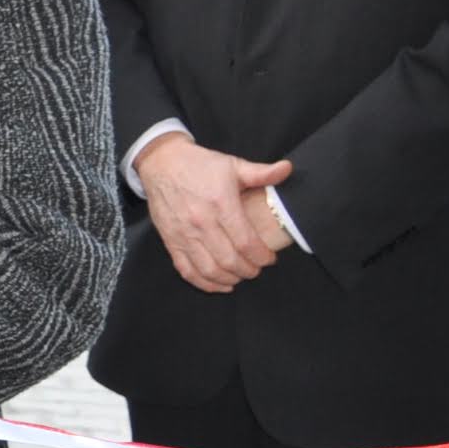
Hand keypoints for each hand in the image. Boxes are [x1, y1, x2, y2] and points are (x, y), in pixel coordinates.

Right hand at [135, 131, 291, 293]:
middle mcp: (201, 222)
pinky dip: (205, 283)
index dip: (261, 256)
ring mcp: (184, 234)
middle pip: (230, 260)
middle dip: (249, 270)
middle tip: (257, 268)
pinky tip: (219, 284)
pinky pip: (187, 271)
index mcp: (221, 204)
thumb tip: (287, 169)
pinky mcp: (171, 241)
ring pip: (210, 270)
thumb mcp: (232, 164)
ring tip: (241, 275)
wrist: (161, 163)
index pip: (246, 242)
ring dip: (230, 278)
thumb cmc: (198, 165)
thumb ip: (261, 172)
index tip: (269, 258)